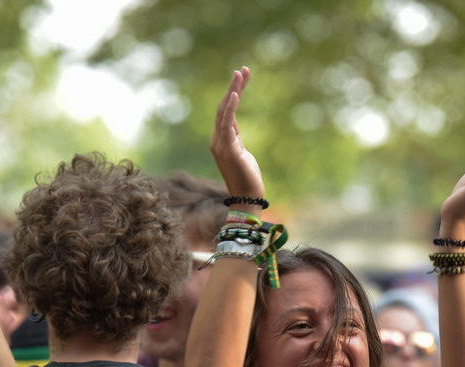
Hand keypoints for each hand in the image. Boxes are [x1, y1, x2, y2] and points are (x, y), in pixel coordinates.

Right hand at [209, 67, 264, 198]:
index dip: (233, 94)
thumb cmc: (246, 178)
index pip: (226, 112)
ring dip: (233, 91)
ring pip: (224, 112)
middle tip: (242, 69)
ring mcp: (221, 145)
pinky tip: (236, 94)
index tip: (242, 77)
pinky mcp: (229, 149)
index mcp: (221, 141)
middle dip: (233, 87)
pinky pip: (227, 124)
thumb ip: (236, 137)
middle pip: (223, 108)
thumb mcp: (242, 152)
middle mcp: (217, 141)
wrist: (247, 199)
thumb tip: (233, 123)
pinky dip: (230, 108)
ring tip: (240, 74)